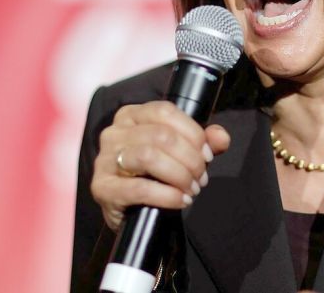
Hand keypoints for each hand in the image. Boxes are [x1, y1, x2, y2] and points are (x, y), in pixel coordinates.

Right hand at [90, 101, 230, 229]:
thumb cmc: (155, 175)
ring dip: (180, 175)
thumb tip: (221, 137)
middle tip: (201, 178)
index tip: (208, 155)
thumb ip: (204, 142)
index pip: (165, 111)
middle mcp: (114, 132)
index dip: (193, 133)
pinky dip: (167, 196)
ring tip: (191, 189)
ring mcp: (104, 159)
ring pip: (149, 156)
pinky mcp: (102, 188)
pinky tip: (180, 200)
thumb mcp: (181, 153)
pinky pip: (139, 188)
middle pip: (161, 135)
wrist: (132, 210)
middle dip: (190, 159)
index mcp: (131, 115)